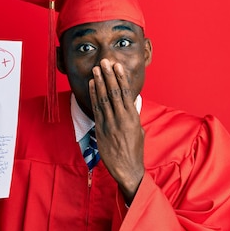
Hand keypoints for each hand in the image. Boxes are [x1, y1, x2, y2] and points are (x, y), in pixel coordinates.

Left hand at [89, 59, 144, 201]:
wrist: (127, 168)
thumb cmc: (134, 150)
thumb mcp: (138, 130)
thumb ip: (133, 116)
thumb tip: (129, 105)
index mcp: (133, 117)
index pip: (126, 93)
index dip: (120, 78)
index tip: (117, 66)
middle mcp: (121, 118)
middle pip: (114, 92)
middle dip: (108, 76)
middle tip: (105, 62)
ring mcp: (110, 123)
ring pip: (103, 98)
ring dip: (99, 82)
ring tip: (96, 69)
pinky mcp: (100, 130)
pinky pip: (96, 109)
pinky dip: (93, 95)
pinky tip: (91, 85)